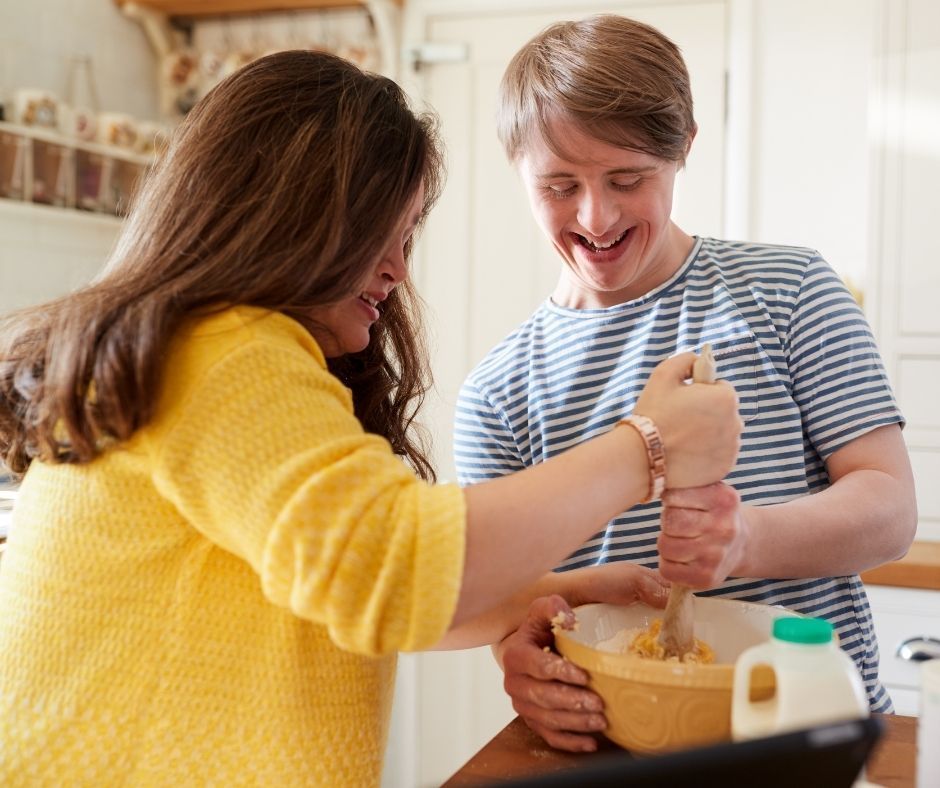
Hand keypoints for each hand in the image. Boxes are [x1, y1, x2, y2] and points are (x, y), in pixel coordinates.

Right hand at [496, 565, 667, 751]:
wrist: (530, 650)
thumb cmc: (542, 629)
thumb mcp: (544, 610)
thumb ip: (553, 607)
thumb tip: (570, 620)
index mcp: (515, 656)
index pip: (538, 667)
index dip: (561, 672)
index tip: (585, 676)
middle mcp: (514, 683)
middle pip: (543, 697)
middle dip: (572, 702)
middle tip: (599, 704)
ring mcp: (522, 705)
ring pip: (547, 719)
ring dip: (575, 723)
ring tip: (601, 722)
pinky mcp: (532, 721)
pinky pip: (549, 736)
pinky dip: (570, 742)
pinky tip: (590, 743)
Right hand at [633, 352, 742, 488]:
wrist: (643, 458)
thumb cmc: (653, 414)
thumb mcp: (663, 374)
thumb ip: (686, 360)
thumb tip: (698, 359)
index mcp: (725, 397)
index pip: (720, 388)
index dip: (700, 392)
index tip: (683, 402)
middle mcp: (736, 423)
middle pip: (724, 412)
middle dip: (707, 413)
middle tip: (680, 421)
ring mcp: (732, 448)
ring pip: (723, 434)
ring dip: (708, 433)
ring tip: (682, 439)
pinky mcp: (725, 468)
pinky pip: (720, 454)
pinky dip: (707, 453)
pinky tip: (687, 453)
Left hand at [658, 482, 747, 587]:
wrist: (744, 543)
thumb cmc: (716, 512)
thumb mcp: (711, 489)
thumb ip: (688, 481)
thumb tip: (656, 478)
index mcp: (724, 499)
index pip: (673, 496)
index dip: (669, 500)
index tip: (677, 502)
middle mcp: (723, 528)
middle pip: (669, 522)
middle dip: (668, 522)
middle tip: (678, 523)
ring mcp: (716, 556)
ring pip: (665, 546)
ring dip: (666, 542)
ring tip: (680, 539)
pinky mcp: (707, 578)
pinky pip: (667, 570)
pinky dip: (668, 563)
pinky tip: (681, 557)